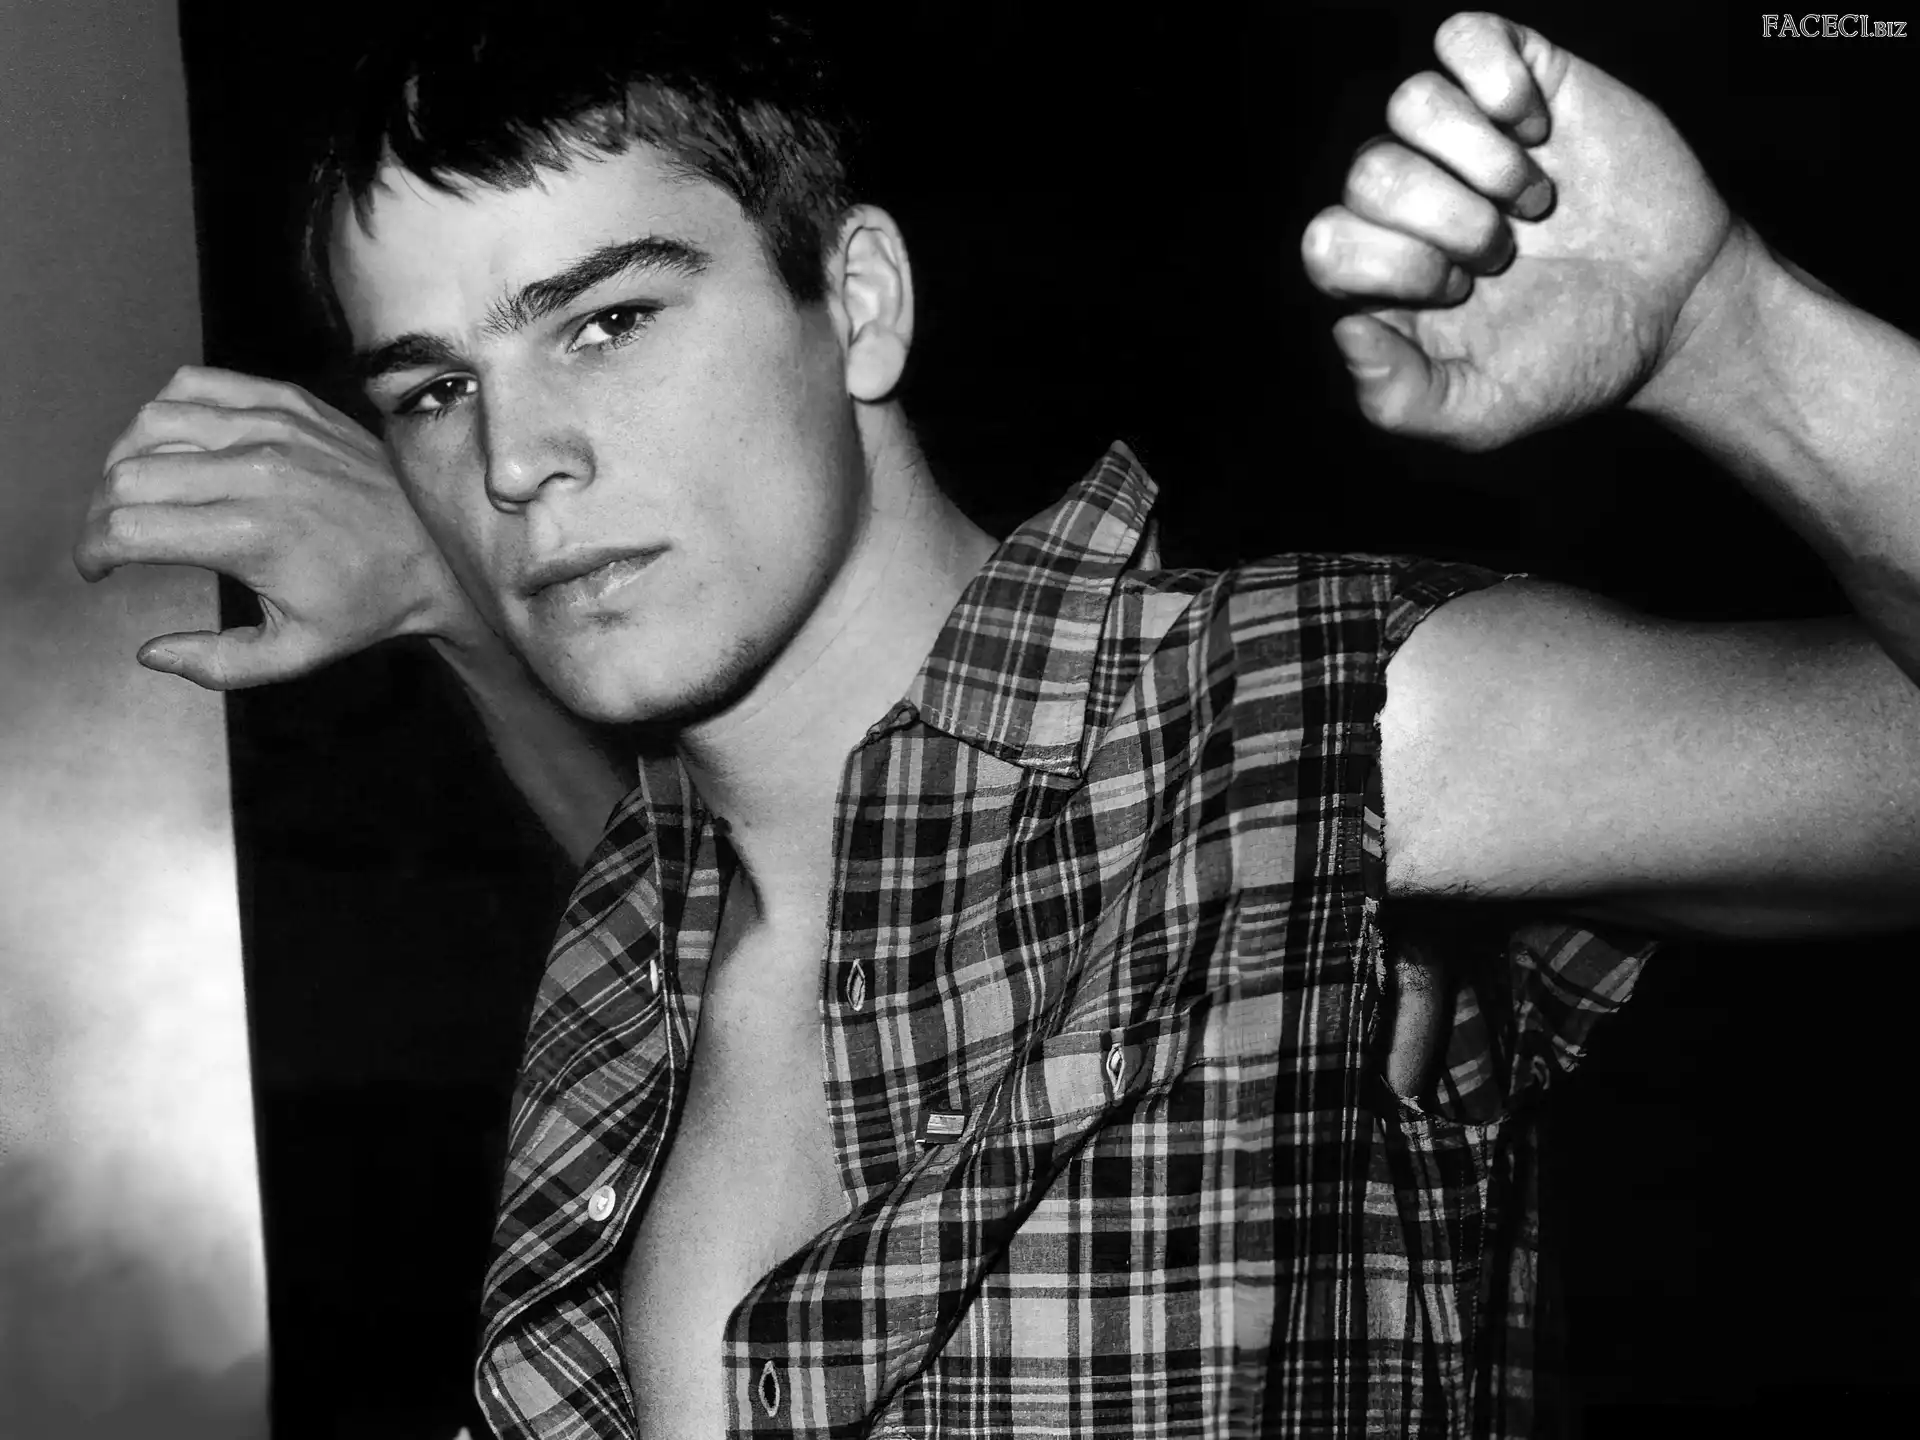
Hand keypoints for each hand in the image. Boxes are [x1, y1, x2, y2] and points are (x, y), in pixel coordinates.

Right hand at [75, 366, 493, 687]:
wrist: (439, 551)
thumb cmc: (369, 604)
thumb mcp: (296, 654)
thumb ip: (216, 664)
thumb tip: (150, 653)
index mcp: (251, 535)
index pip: (127, 528)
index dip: (92, 553)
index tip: (98, 570)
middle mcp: (255, 471)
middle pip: (127, 475)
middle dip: (100, 513)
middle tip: (114, 540)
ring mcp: (273, 427)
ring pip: (151, 422)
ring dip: (123, 460)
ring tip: (135, 495)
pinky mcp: (289, 402)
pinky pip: (198, 384)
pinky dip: (166, 411)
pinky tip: (173, 446)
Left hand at [1300, 11, 1742, 449]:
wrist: (1676, 311)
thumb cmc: (1569, 364)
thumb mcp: (1480, 414)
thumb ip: (1399, 400)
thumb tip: (1346, 328)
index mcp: (1378, 273)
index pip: (1325, 242)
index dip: (1393, 264)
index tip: (1460, 292)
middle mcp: (1405, 199)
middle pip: (1369, 171)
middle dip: (1449, 221)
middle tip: (1505, 255)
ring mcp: (1458, 135)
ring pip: (1412, 101)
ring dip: (1483, 160)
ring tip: (1531, 200)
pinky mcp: (1519, 81)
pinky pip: (1464, 36)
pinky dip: (1500, 82)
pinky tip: (1541, 129)